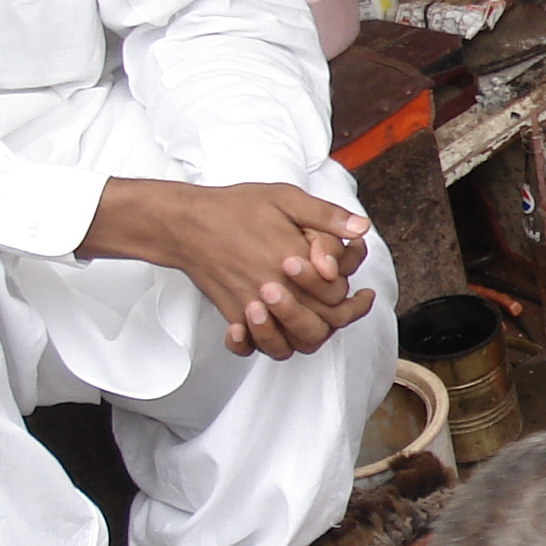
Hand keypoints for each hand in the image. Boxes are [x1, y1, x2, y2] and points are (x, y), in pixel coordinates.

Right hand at [80, 177, 376, 359]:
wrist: (184, 222)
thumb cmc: (235, 208)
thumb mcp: (285, 199)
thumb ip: (326, 215)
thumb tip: (362, 227)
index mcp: (293, 261)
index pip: (336, 294)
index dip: (351, 293)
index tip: (361, 290)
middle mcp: (272, 289)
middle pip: (318, 325)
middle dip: (338, 317)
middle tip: (349, 306)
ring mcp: (250, 306)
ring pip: (288, 344)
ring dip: (302, 335)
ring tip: (313, 319)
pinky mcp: (231, 313)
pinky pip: (249, 346)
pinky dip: (258, 346)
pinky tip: (267, 333)